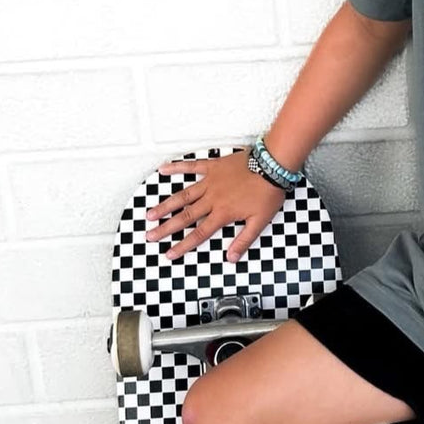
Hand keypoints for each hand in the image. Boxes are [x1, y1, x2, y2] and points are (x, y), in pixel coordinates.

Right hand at [145, 149, 284, 262]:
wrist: (273, 165)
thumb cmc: (268, 192)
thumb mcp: (260, 221)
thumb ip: (244, 240)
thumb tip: (231, 258)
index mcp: (223, 213)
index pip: (199, 234)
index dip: (182, 245)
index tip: (169, 254)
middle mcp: (213, 198)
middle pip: (185, 216)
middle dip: (166, 228)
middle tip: (150, 236)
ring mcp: (211, 181)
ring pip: (183, 195)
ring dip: (166, 205)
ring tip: (150, 213)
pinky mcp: (214, 166)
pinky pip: (192, 166)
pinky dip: (177, 167)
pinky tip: (163, 169)